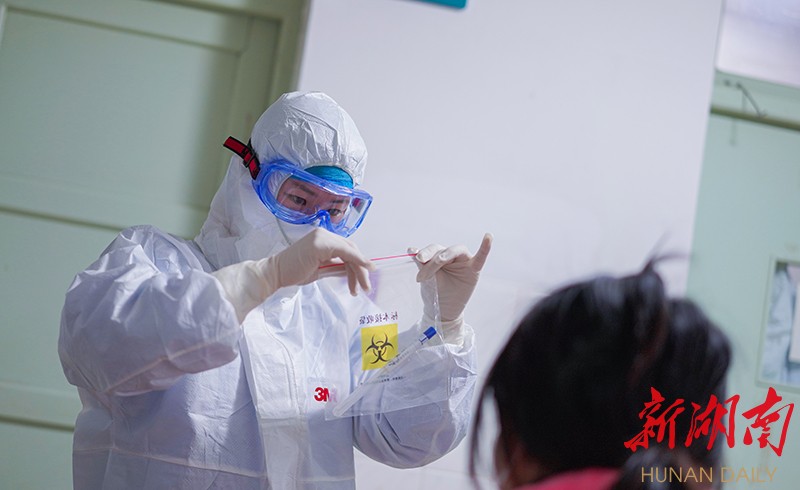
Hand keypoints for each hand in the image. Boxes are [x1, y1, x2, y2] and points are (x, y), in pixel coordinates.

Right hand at [213, 228, 373, 321]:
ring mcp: (322, 237)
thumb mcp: (320, 269)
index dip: (359, 262)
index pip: (347, 249)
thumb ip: (336, 267)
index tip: (367, 277)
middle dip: (361, 269)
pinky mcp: (321, 243)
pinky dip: (356, 261)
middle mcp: (324, 233)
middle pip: (351, 250)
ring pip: (350, 252)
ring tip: (359, 289)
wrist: (274, 274)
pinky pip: (345, 252)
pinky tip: (363, 270)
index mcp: (323, 238)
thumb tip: (352, 271)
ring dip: (358, 271)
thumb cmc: (293, 272)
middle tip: (366, 287)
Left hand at [409, 233, 492, 337]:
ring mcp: (464, 262)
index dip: (425, 253)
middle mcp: (452, 256)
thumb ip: (423, 263)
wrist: (443, 310)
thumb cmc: (436, 292)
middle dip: (432, 260)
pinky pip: (481, 258)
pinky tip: (488, 237)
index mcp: (440, 256)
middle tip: (424, 274)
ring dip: (447, 254)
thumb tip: (411, 249)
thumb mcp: (427, 277)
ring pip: (457, 250)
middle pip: (444, 250)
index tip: (417, 260)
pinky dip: (485, 248)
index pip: (433, 250)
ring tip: (439, 261)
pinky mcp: (474, 270)